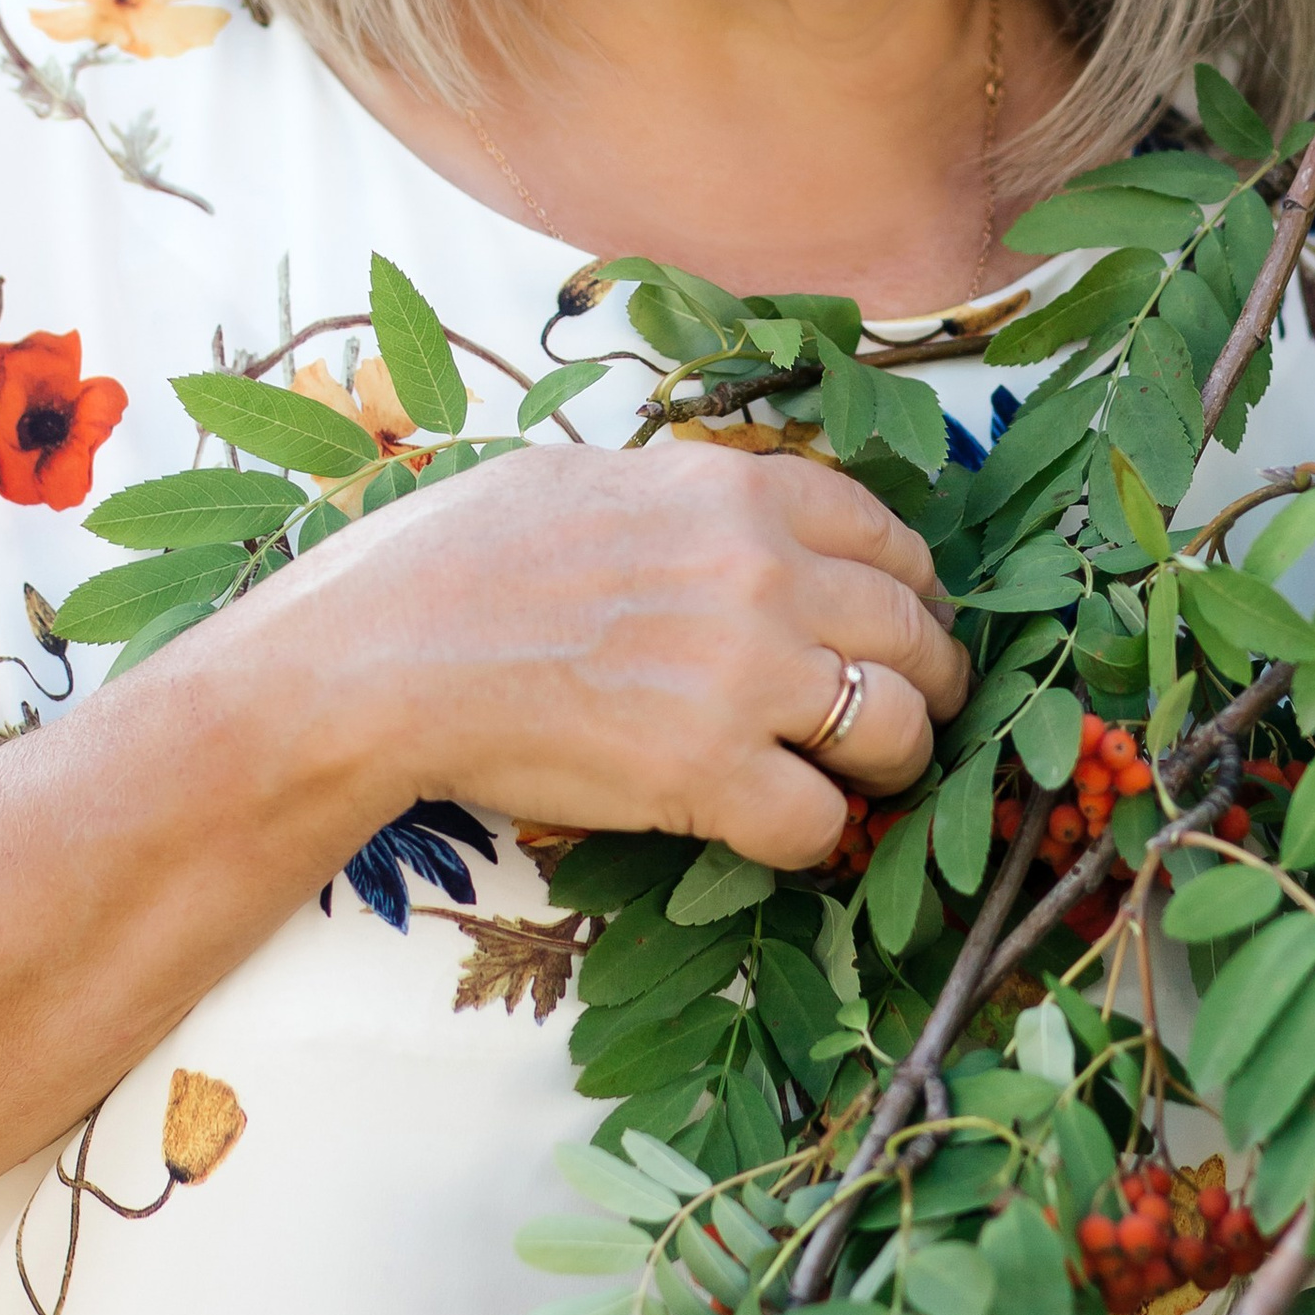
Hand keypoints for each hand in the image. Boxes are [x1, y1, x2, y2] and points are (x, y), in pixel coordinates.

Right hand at [292, 437, 970, 871]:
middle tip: (916, 713)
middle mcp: (765, 572)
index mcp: (737, 489)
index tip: (908, 622)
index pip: (889, 535)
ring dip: (893, 763)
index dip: (913, 589)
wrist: (384, 652)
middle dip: (930, 679)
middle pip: (913, 632)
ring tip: (865, 780)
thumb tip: (730, 523)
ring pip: (896, 728)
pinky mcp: (711, 772)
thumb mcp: (593, 478)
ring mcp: (747, 674)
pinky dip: (813, 836)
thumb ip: (690, 499)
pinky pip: (821, 822)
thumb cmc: (456, 558)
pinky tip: (777, 828)